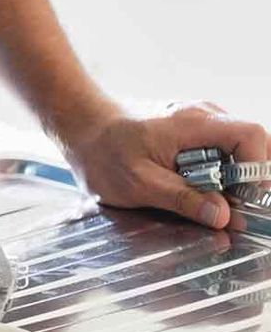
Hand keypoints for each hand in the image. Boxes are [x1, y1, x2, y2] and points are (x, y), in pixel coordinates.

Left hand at [62, 100, 267, 229]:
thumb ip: (183, 199)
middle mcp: (202, 115)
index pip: (251, 137)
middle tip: (227, 207)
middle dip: (247, 181)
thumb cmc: (102, 151)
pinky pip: (220, 151)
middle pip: (252, 146)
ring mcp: (199, 121)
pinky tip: (195, 188)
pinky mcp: (193, 130)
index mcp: (193, 123)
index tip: (248, 200)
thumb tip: (224, 215)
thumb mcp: (139, 183)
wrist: (78, 125)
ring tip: (205, 199)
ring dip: (231, 180)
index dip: (259, 170)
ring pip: (237, 151)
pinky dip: (218, 173)